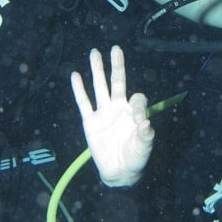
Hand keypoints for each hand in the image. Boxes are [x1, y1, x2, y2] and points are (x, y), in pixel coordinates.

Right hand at [71, 46, 153, 186]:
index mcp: (133, 111)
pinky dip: (79, 89)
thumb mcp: (144, 146)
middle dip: (117, 66)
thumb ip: (145, 134)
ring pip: (100, 87)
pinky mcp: (90, 122)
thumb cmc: (136, 157)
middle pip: (117, 82)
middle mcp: (118, 108)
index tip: (140, 122)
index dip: (139, 106)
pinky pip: (84, 103)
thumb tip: (146, 123)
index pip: (137, 98)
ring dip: (97, 70)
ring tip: (94, 53)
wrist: (120, 171)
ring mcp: (104, 113)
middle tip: (116, 49)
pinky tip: (75, 75)